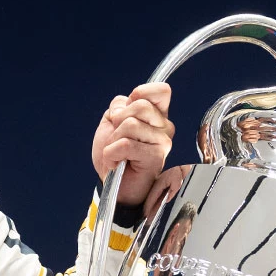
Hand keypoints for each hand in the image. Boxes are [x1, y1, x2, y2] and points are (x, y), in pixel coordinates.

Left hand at [90, 83, 173, 207]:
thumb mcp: (111, 122)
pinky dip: (112, 153)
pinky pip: (125, 144)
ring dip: (113, 140)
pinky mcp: (155, 157)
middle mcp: (164, 127)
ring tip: (117, 153)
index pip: (161, 90)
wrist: (112, 184)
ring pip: (130, 124)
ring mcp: (162, 142)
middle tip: (117, 138)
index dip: (139, 94)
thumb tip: (122, 106)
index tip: (126, 111)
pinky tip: (116, 162)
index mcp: (157, 115)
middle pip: (140, 105)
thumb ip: (118, 106)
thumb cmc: (115, 156)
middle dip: (118, 120)